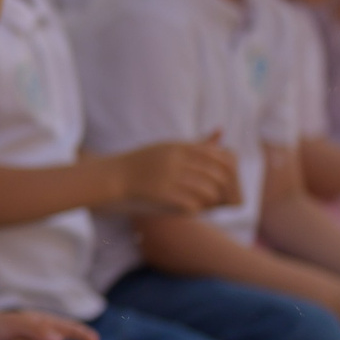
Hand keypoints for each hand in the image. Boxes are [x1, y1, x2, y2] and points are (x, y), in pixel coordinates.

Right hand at [117, 137, 240, 213]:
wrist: (114, 175)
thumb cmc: (143, 162)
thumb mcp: (169, 146)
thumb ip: (196, 143)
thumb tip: (221, 130)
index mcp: (178, 146)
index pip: (215, 155)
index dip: (225, 169)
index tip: (223, 179)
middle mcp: (175, 159)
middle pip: (215, 174)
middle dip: (222, 187)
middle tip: (219, 195)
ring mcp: (167, 176)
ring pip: (206, 190)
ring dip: (210, 200)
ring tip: (206, 204)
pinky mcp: (159, 193)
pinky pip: (190, 203)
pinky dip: (196, 208)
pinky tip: (191, 209)